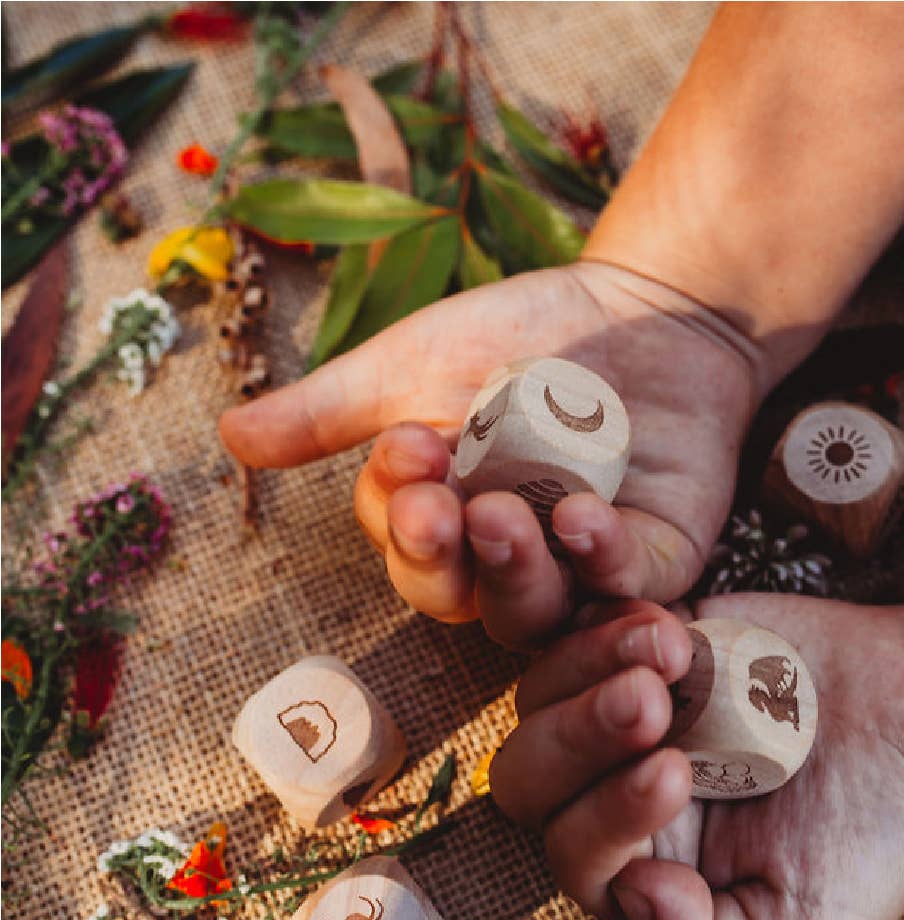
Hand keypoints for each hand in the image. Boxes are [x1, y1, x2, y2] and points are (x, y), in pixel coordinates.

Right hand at [220, 260, 764, 645]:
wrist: (644, 306)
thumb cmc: (521, 334)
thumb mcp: (415, 365)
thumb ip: (331, 410)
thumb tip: (228, 435)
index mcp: (446, 522)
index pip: (406, 547)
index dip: (396, 514)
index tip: (405, 448)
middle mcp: (507, 560)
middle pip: (463, 596)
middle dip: (439, 558)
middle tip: (434, 508)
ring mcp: (582, 567)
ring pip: (536, 607)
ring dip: (512, 569)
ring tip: (498, 514)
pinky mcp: (653, 556)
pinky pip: (625, 585)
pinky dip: (601, 560)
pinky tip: (583, 517)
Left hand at [489, 593, 903, 919]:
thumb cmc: (864, 832)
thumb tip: (630, 901)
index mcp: (637, 864)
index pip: (573, 854)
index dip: (605, 821)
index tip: (677, 775)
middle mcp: (610, 785)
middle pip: (530, 771)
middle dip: (580, 737)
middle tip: (652, 704)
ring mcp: (616, 706)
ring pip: (543, 690)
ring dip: (589, 667)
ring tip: (666, 649)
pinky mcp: (637, 640)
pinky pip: (581, 623)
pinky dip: (605, 618)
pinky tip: (663, 621)